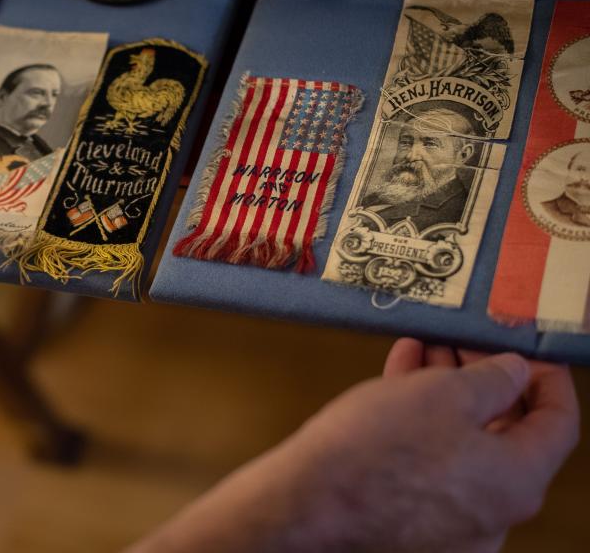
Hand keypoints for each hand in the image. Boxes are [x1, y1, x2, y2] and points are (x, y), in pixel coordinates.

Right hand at [132, 338, 578, 552]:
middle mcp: (494, 512)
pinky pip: (432, 466)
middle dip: (484, 380)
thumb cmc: (378, 445)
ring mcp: (452, 524)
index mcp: (517, 482)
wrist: (307, 503)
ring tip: (420, 352)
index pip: (558, 423)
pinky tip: (397, 382)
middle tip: (460, 343)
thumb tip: (515, 374)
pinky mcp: (411, 523)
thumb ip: (494, 379)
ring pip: (463, 447)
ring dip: (447, 396)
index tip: (526, 349)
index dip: (547, 377)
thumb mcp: (444, 392)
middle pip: (507, 435)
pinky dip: (423, 425)